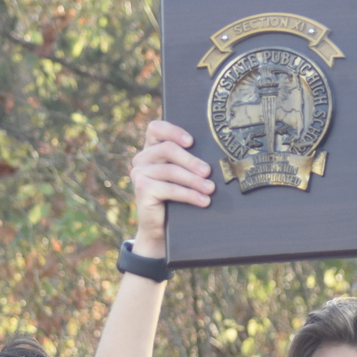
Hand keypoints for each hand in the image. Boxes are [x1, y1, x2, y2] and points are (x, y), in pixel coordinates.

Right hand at [128, 120, 214, 257]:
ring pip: (171, 171)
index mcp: (151, 149)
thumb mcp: (182, 176)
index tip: (192, 141)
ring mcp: (139, 173)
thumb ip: (189, 161)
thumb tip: (218, 156)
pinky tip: (204, 201)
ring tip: (211, 189)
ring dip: (194, 181)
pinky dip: (190, 195)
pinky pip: (170, 189)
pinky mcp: (141, 189)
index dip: (173, 131)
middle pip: (168, 149)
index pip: (156, 128)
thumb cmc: (176, 198)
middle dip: (191, 160)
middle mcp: (142, 158)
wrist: (160, 228)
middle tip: (208, 171)